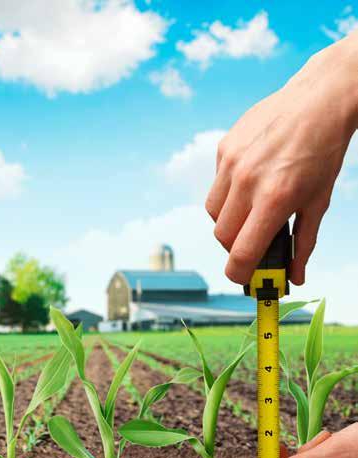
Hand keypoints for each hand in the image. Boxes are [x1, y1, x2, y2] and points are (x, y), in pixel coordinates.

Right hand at [206, 34, 357, 284]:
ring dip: (228, 222)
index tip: (244, 277)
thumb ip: (303, 245)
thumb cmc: (323, 153)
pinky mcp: (225, 147)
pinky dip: (229, 194)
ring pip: (213, 213)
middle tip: (253, 244)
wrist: (321, 99)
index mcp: (274, 199)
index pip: (241, 253)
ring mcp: (232, 162)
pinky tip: (251, 182)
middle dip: (235, 248)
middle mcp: (248, 181)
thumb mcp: (318, 203)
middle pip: (223, 237)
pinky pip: (217, 185)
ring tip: (251, 212)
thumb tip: (295, 278)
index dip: (239, 274)